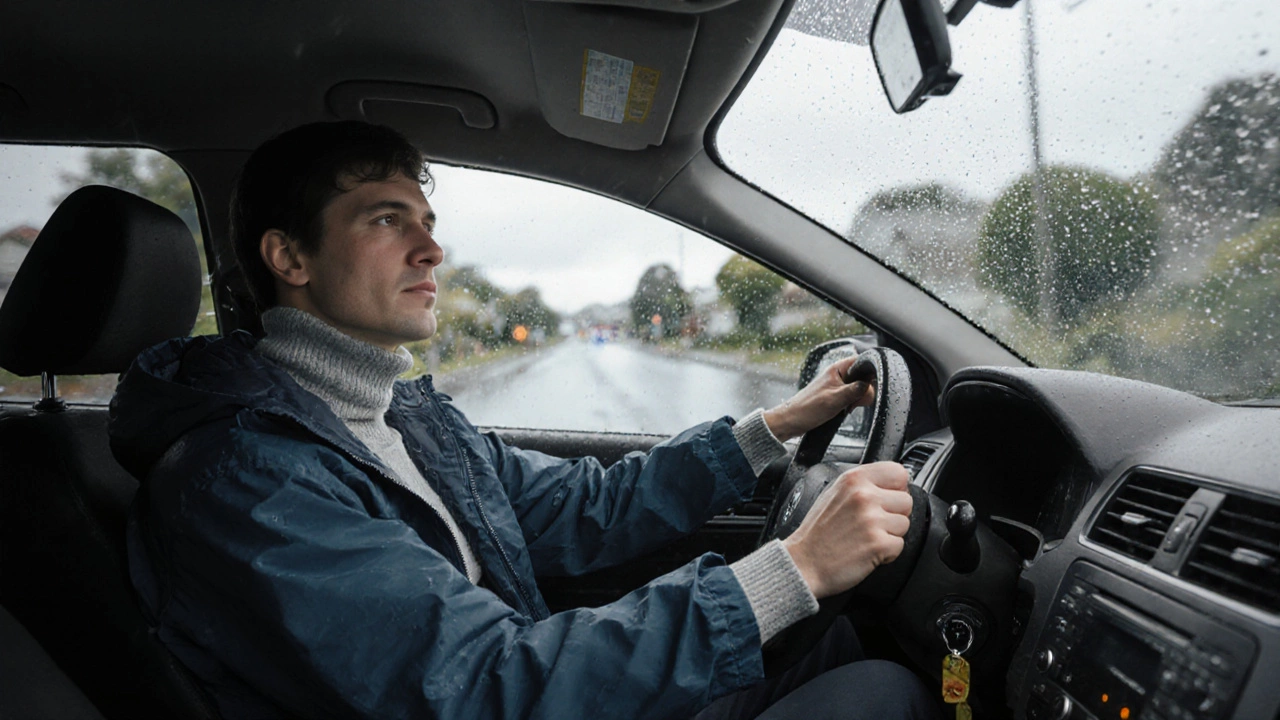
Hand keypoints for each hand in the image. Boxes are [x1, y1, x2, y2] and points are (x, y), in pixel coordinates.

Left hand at [762, 356, 873, 441]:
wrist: (791, 421)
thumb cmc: (807, 408)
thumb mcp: (835, 399)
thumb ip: (855, 390)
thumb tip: (870, 385)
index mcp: (837, 369)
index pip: (862, 361)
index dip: (870, 372)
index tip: (870, 385)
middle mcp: (839, 375)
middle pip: (864, 377)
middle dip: (864, 390)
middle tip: (854, 401)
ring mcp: (838, 386)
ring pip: (859, 388)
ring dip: (858, 399)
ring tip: (847, 407)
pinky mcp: (837, 396)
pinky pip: (853, 397)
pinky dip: (853, 404)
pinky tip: (846, 410)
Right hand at [782, 462, 911, 598]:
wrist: (804, 563)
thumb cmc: (817, 533)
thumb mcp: (834, 493)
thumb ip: (862, 484)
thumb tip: (893, 484)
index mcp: (854, 479)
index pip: (898, 472)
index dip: (896, 488)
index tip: (887, 498)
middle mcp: (864, 496)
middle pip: (906, 500)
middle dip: (893, 514)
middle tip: (871, 524)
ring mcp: (872, 520)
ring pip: (905, 524)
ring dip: (890, 534)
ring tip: (866, 537)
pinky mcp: (879, 544)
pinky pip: (900, 546)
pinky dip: (887, 553)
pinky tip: (867, 550)